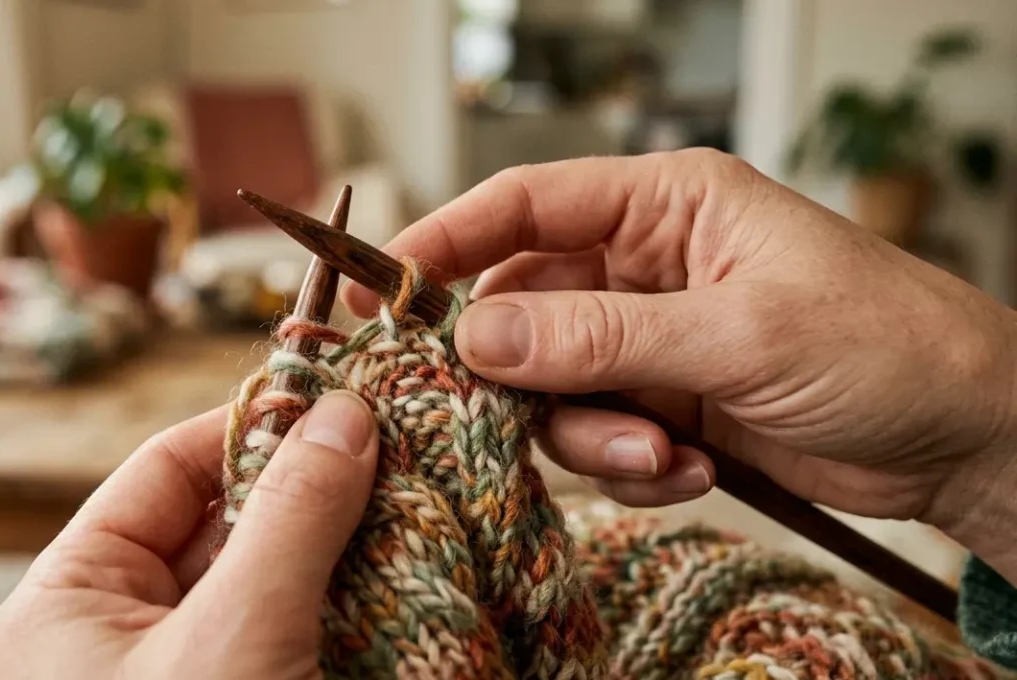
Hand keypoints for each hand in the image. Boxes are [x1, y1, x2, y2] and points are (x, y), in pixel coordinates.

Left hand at [0, 391, 377, 678]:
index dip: (251, 427)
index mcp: (71, 601)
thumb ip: (289, 518)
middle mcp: (120, 629)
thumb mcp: (235, 633)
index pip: (164, 470)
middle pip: (224, 519)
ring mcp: (186, 664)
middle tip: (393, 449)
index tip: (336, 399)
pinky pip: (295, 624)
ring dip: (341, 543)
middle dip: (311, 487)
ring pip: (270, 574)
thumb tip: (344, 414)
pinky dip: (349, 597)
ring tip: (412, 500)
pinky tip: (403, 565)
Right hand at [343, 149, 1016, 576]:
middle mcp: (644, 265)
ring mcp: (650, 338)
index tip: (384, 296)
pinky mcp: (664, 403)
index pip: (523, 204)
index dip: (444, 244)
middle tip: (510, 417)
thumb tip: (477, 338)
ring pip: (553, 387)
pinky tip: (694, 470)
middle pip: (521, 309)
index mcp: (663, 204)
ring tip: (663, 456)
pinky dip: (632, 467)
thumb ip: (598, 337)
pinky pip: (599, 437)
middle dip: (520, 375)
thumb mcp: (735, 334)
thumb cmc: (884, 343)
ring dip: (592, 436)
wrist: (968, 434)